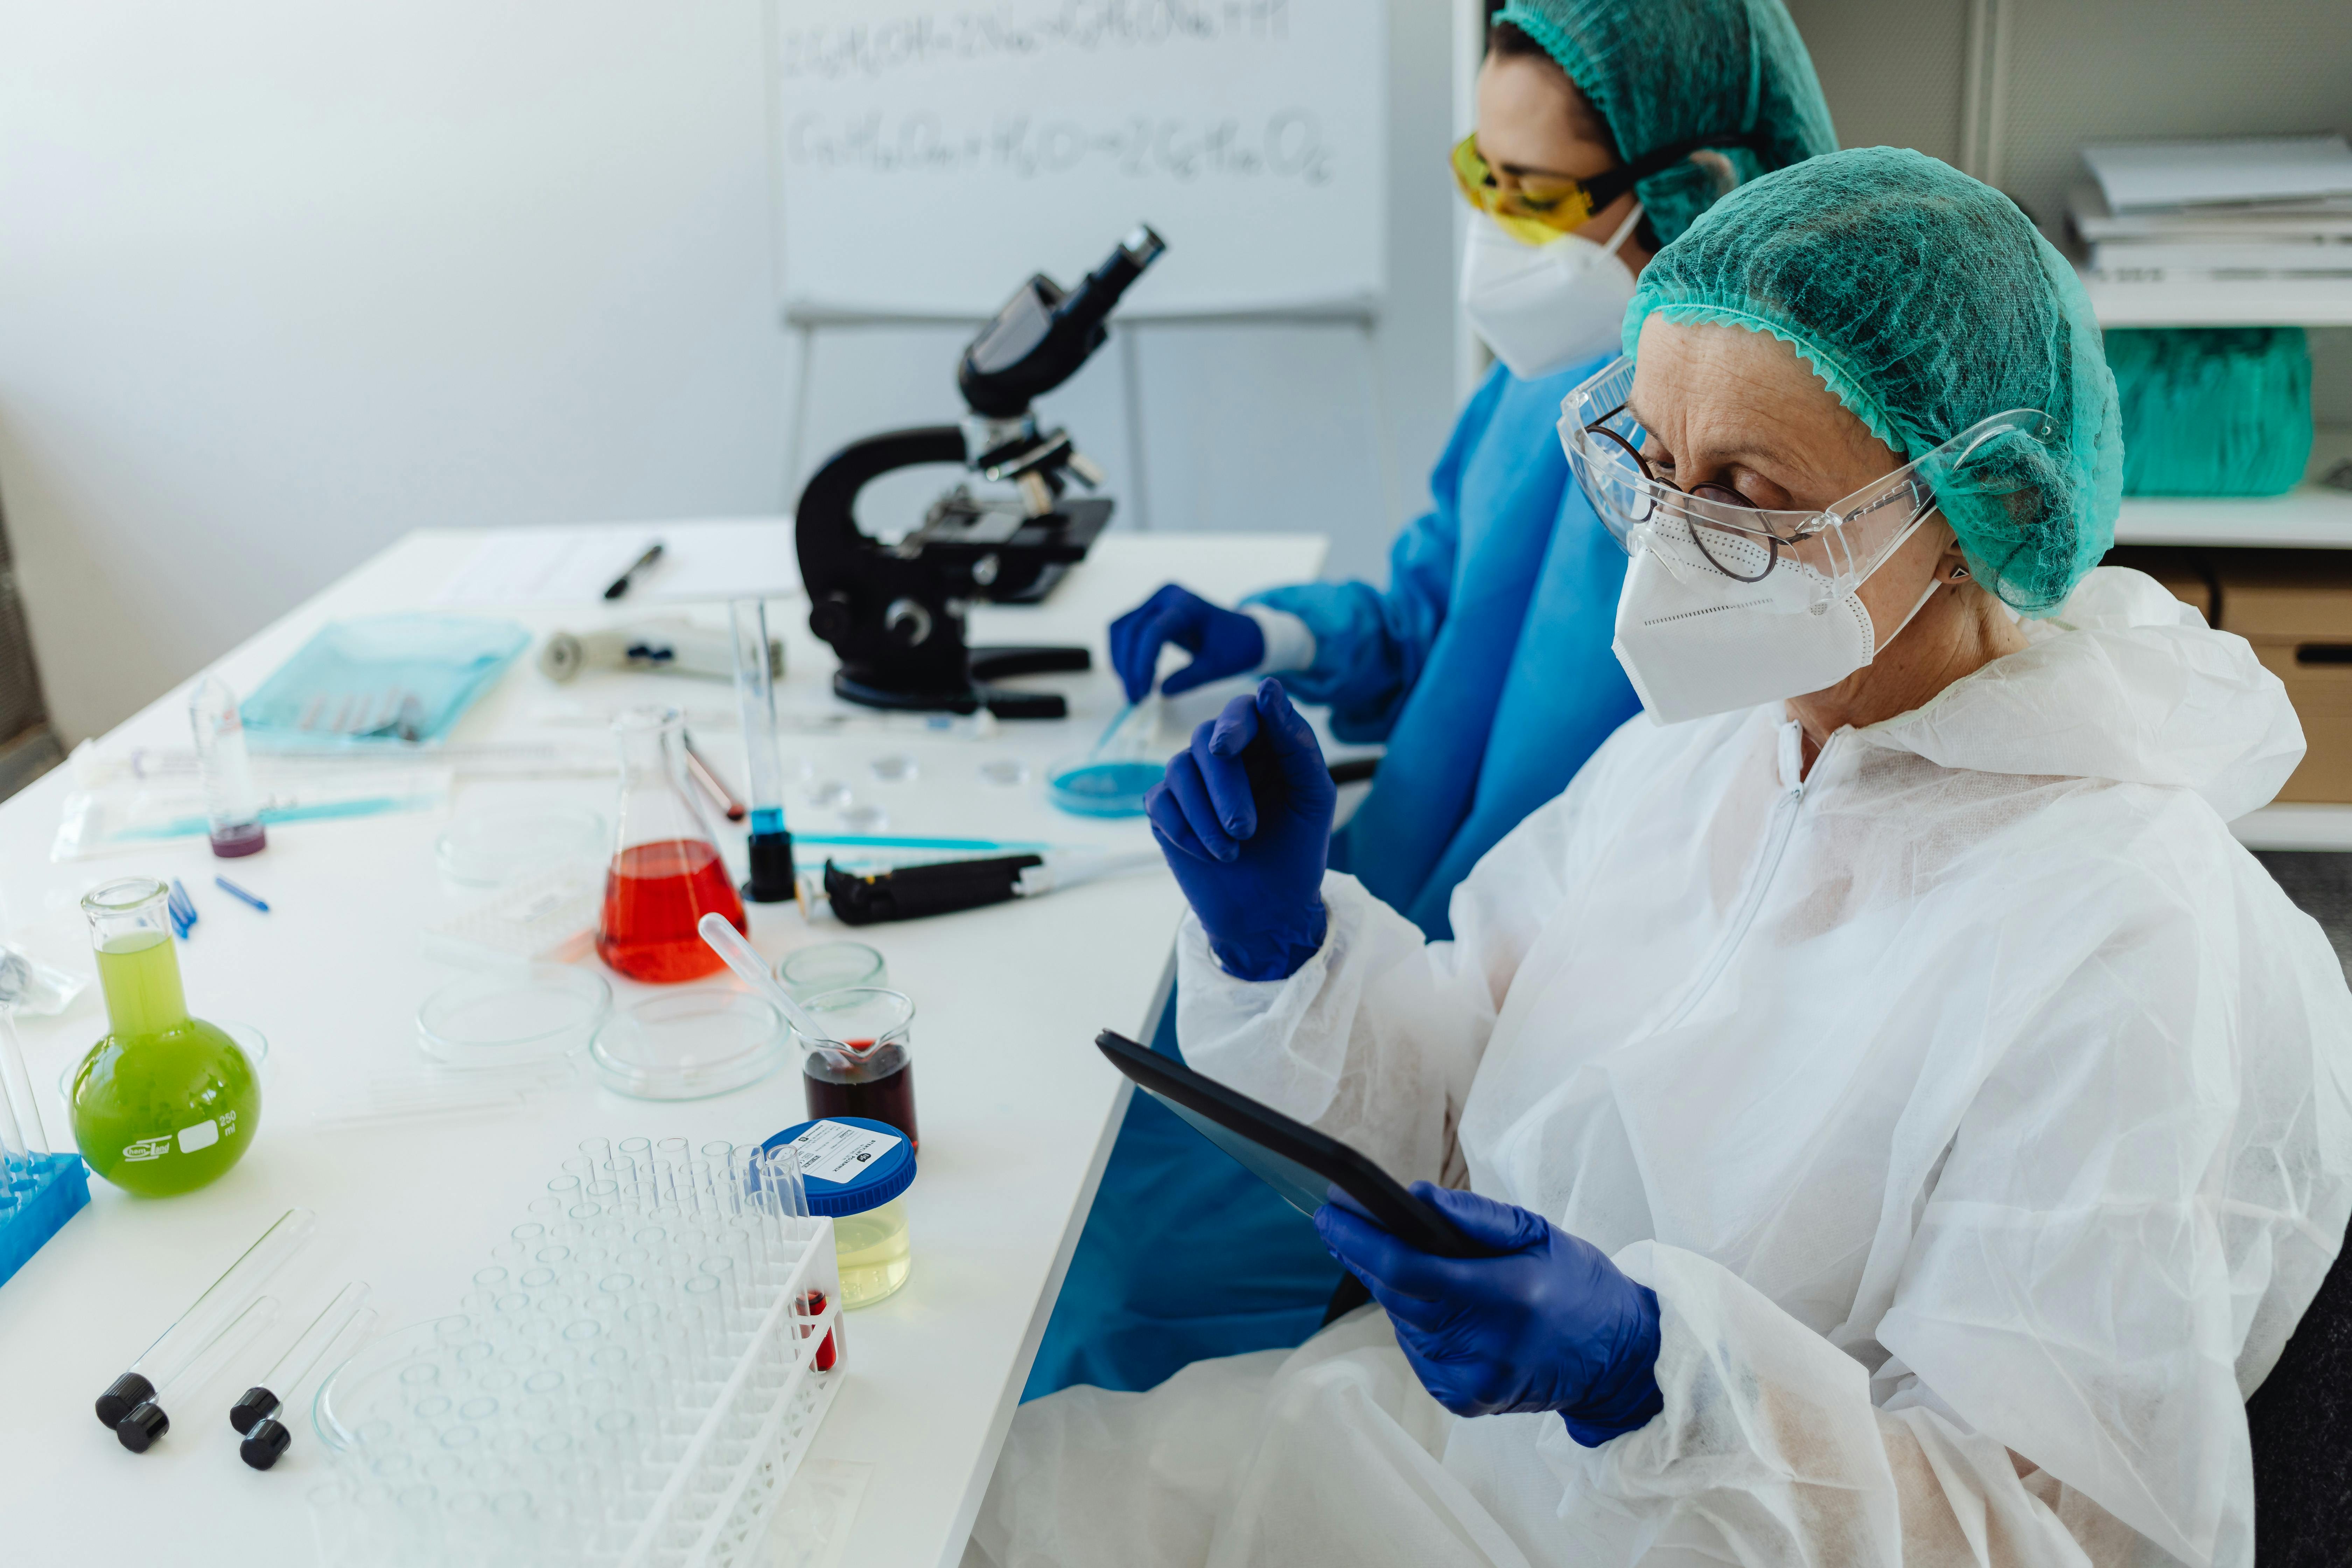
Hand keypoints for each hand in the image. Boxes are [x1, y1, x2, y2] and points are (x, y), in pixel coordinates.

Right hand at [1109, 583, 1265, 703]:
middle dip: (1128, 668)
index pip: (1153, 632)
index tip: (1143, 694)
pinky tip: (1131, 677)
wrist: (1242, 633)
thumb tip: (1161, 693)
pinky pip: (1124, 630)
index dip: (1142, 665)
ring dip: (1121, 661)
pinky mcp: (1149, 610)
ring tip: (1132, 692)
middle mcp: (1167, 596)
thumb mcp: (1216, 667)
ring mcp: (1155, 601)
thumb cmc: (1234, 648)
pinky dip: (1122, 654)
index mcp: (1187, 605)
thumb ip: (1189, 679)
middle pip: (1131, 630)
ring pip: (1121, 629)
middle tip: (1135, 700)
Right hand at [1145, 679, 1334, 980]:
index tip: (1228, 747)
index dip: (1234, 723)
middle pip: (1205, 739)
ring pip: (1179, 769)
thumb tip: (1267, 687)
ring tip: (1232, 852)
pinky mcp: (1165, 811)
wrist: (1269, 911)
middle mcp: (1224, 756)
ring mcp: (1191, 782)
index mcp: (1264, 745)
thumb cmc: (1298, 850)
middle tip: (1245, 831)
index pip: (1243, 711)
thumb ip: (1295, 742)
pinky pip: (1159, 802)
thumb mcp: (1312, 796)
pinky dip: (1185, 831)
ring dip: (1205, 816)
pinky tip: (1209, 857)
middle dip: (1224, 786)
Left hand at [1316, 1184, 1662, 1443]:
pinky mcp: (1465, 1400)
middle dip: (1361, 1255)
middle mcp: (1488, 1346)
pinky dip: (1414, 1322)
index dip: (1363, 1239)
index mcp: (1511, 1295)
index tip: (1330, 1210)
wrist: (1616, 1358)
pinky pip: (1417, 1351)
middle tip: (1340, 1223)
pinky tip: (1431, 1304)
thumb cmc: (1577, 1283)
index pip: (1413, 1269)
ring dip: (1389, 1287)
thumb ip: (1475, 1215)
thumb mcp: (1539, 1232)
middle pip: (1397, 1296)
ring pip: (1402, 1323)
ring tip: (1389, 1255)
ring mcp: (1474, 1380)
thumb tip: (1413, 1197)